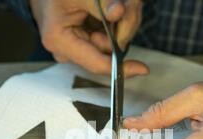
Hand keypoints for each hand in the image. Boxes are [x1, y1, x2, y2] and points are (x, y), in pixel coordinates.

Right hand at [29, 0, 148, 76]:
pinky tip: (113, 8)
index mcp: (60, 41)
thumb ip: (101, 2)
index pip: (97, 64)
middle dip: (123, 28)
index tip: (143, 68)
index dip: (121, 67)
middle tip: (126, 4)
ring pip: (114, 42)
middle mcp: (69, 50)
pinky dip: (118, 21)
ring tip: (119, 3)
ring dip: (123, 21)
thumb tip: (118, 13)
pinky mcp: (87, 41)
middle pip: (110, 51)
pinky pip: (111, 36)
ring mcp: (79, 47)